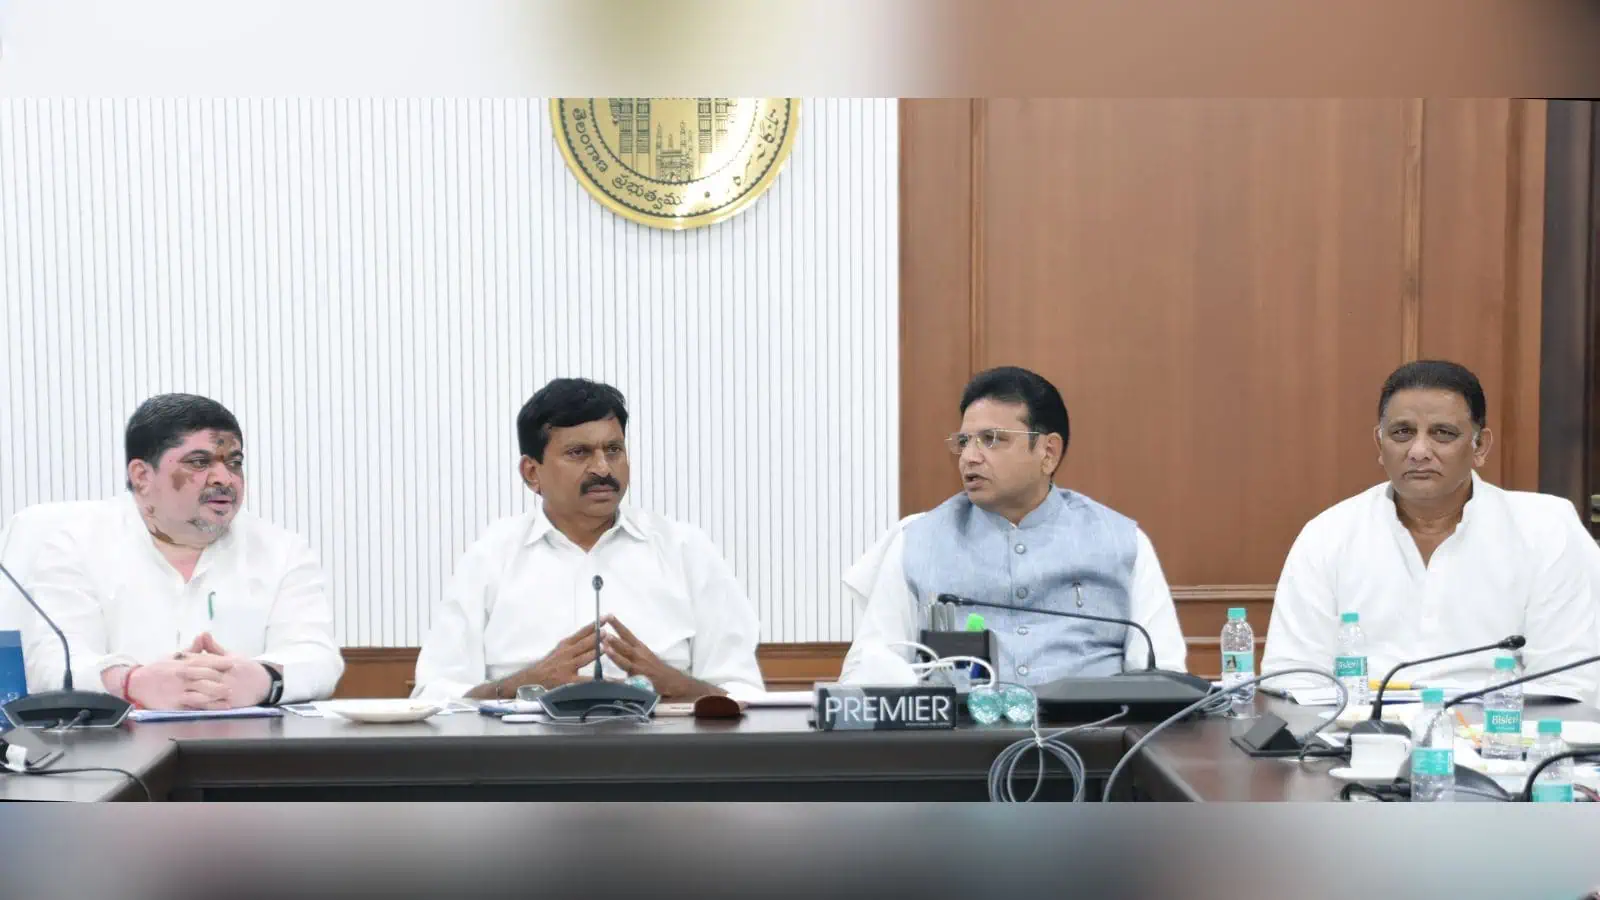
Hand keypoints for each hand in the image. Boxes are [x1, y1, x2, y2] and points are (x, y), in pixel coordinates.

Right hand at [124, 658, 231, 709]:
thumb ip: (191, 649)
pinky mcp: (176, 703)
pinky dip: (208, 705)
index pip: (205, 661)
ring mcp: (179, 689)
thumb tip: (203, 635)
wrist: (137, 683)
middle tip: (235, 679)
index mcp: (183, 663)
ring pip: (202, 690)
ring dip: (216, 692)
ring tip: (229, 694)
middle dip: (221, 677)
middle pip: (206, 676)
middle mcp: (182, 675)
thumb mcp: (174, 656)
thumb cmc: (158, 669)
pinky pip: (194, 704)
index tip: (232, 663)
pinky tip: (219, 706)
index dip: (220, 663)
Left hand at [174, 632, 272, 705]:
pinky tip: (192, 702)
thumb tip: (203, 634)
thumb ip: (214, 648)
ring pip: (211, 689)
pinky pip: (215, 703)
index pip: (210, 659)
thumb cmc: (244, 668)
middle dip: (192, 672)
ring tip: (181, 688)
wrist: (264, 684)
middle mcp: (232, 675)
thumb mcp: (232, 655)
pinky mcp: (232, 702)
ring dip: (195, 689)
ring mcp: (232, 689)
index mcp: (231, 662)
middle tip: (176, 671)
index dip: (194, 658)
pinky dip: (202, 703)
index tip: (180, 657)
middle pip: (209, 673)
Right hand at [497, 621, 601, 693]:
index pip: (581, 632)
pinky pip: (586, 680)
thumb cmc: (548, 664)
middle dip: (596, 637)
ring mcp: (568, 666)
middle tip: (607, 630)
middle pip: (584, 643)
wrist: (532, 679)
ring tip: (608, 647)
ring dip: (596, 652)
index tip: (604, 618)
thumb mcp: (559, 650)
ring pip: (584, 657)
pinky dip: (598, 681)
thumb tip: (589, 636)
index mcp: (566, 644)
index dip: (593, 625)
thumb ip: (573, 644)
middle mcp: (567, 653)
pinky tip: (608, 681)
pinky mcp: (568, 679)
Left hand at [600, 615, 715, 699]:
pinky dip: (615, 680)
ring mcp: (637, 668)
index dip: (618, 625)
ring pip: (624, 661)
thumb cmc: (655, 666)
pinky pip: (624, 681)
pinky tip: (605, 679)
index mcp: (640, 648)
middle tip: (604, 632)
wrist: (670, 680)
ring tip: (605, 648)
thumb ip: (630, 648)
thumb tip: (613, 642)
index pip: (627, 634)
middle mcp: (638, 656)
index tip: (609, 616)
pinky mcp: (637, 681)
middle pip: (625, 646)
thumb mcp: (644, 653)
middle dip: (614, 639)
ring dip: (614, 655)